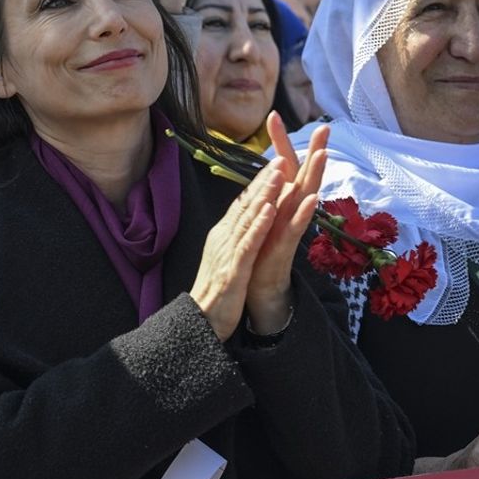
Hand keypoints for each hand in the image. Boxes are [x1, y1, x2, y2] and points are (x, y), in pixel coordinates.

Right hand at [191, 161, 287, 340]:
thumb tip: (241, 223)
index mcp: (222, 236)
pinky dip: (259, 225)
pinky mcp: (234, 270)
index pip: (242, 204)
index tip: (274, 163)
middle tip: (280, 157)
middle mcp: (223, 238)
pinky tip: (270, 209)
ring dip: (264, 194)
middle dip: (264, 180)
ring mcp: (227, 252)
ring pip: (248, 218)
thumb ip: (232, 239)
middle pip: (246, 205)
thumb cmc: (214, 293)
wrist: (198, 322)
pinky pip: (248, 243)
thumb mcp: (223, 259)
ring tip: (279, 173)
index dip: (258, 183)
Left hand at [243, 114, 329, 334]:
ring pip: (305, 197)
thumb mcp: (262, 218)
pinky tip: (312, 198)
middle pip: (303, 175)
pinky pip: (297, 228)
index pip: (282, 167)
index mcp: (280, 202)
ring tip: (324, 153)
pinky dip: (305, 213)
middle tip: (326, 127)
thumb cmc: (260, 252)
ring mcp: (290, 228)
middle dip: (314, 150)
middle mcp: (289, 212)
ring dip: (315, 175)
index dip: (279, 142)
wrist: (257, 289)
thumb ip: (266, 194)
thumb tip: (267, 172)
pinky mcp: (286, 247)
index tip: (273, 115)